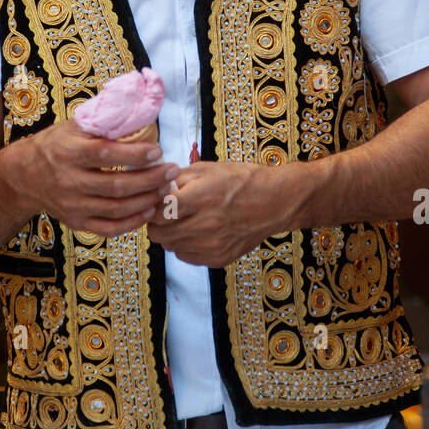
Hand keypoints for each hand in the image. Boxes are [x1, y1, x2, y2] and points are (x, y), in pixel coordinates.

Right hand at [17, 120, 179, 237]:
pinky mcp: (76, 222)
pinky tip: (148, 210)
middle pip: (116, 185)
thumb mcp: (74, 126)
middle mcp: (69, 181)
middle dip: (149, 179)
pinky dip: (131, 222)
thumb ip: (103, 120)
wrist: (24, 175)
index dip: (134, 154)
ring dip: (146, 200)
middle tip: (171, 170)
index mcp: (68, 151)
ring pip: (116, 209)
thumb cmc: (56, 145)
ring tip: (165, 189)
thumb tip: (138, 106)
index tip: (157, 151)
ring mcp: (72, 205)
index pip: (105, 154)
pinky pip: (108, 228)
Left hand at [144, 160, 299, 266]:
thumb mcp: (207, 169)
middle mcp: (206, 225)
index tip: (156, 200)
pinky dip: (184, 245)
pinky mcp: (218, 259)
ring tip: (185, 219)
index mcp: (202, 198)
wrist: (275, 202)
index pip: (158, 212)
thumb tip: (152, 186)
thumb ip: (176, 179)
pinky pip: (185, 256)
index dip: (152, 206)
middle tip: (166, 211)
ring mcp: (212, 245)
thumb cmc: (242, 181)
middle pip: (159, 233)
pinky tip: (197, 231)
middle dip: (156, 221)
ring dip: (170, 234)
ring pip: (169, 246)